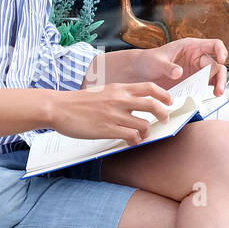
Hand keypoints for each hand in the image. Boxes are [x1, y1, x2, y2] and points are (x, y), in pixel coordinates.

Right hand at [52, 82, 173, 144]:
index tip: (169, 102)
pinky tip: (130, 140)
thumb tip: (136, 105)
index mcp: (119, 88)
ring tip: (141, 134)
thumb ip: (119, 96)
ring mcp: (114, 115)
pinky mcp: (107, 129)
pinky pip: (131, 136)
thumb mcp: (103, 91)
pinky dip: (135, 140)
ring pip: (144, 125)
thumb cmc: (79, 102)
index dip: (164, 95)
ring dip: (146, 132)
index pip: (150, 88)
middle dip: (164, 114)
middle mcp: (119, 100)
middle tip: (164, 120)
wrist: (59, 108)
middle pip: (153, 105)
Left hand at [132, 38, 227, 95]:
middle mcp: (196, 57)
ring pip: (215, 75)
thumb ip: (168, 67)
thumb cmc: (148, 61)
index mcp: (191, 46)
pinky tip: (209, 95)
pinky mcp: (193, 81)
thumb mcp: (156, 62)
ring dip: (218, 84)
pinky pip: (207, 85)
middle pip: (216, 64)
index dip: (221, 51)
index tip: (222, 60)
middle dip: (220, 75)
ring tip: (217, 93)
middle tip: (218, 88)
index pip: (214, 45)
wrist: (141, 72)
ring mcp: (196, 70)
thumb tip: (179, 72)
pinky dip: (210, 90)